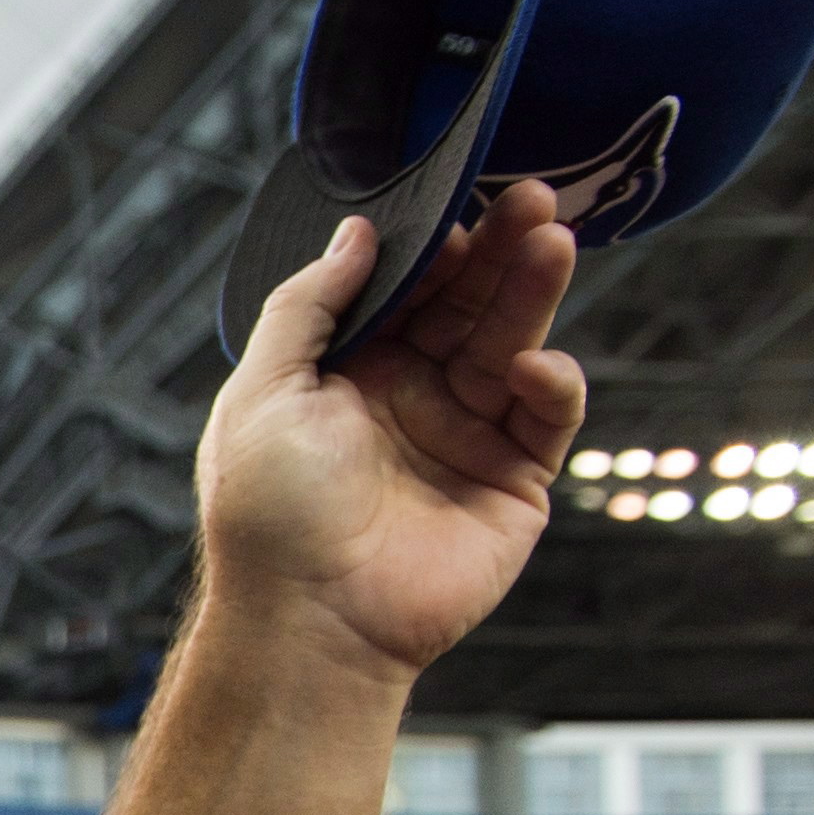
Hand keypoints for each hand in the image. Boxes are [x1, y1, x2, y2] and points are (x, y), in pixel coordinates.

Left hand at [196, 180, 585, 682]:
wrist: (310, 621)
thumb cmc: (269, 515)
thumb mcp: (262, 393)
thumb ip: (307, 307)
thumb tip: (356, 233)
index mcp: (346, 375)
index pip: (405, 291)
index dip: (435, 246)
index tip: (460, 198)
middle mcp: (408, 398)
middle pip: (466, 305)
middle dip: (498, 249)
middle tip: (531, 193)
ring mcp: (463, 436)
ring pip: (511, 344)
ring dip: (533, 291)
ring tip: (551, 238)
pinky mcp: (511, 482)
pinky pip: (545, 416)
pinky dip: (550, 382)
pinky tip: (533, 361)